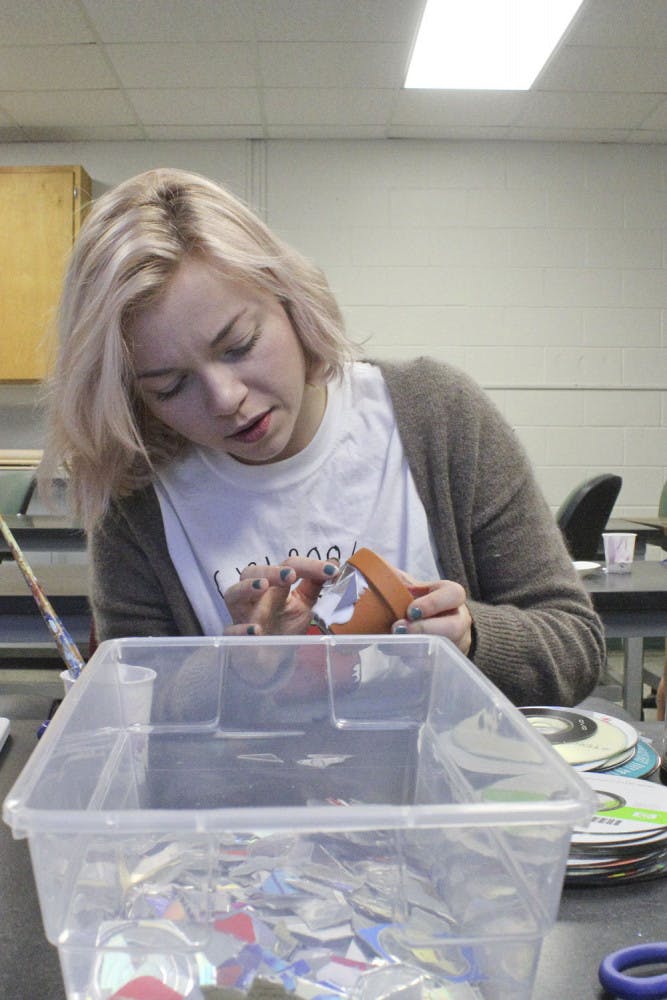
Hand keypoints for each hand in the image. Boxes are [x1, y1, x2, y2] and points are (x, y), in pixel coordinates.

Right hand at [222, 557, 338, 636]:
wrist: (270, 658)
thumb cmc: (284, 626)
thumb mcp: (303, 604)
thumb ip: (315, 585)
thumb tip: (334, 564)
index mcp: (273, 585)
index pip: (286, 567)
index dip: (308, 566)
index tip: (331, 571)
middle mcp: (255, 597)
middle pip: (250, 572)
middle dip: (270, 571)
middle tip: (290, 574)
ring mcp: (243, 617)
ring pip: (231, 595)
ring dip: (246, 588)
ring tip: (263, 586)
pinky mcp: (236, 640)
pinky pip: (230, 632)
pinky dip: (240, 629)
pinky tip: (255, 630)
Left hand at [391, 574, 473, 655]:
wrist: (434, 623)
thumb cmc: (420, 602)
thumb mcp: (412, 587)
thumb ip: (397, 579)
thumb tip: (373, 571)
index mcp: (451, 596)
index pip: (454, 595)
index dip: (433, 603)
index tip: (410, 610)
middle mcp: (458, 619)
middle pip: (453, 627)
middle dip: (424, 629)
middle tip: (398, 628)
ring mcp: (455, 642)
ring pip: (443, 647)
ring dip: (416, 646)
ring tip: (391, 642)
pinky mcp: (444, 659)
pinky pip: (432, 663)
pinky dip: (412, 660)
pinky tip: (395, 653)